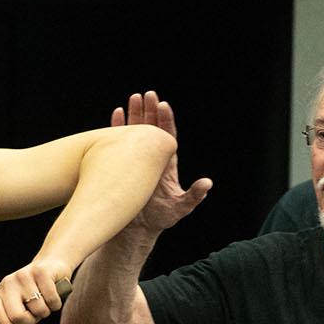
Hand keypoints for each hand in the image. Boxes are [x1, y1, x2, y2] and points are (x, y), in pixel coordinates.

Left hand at [0, 256, 75, 323]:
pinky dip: (56, 304)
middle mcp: (7, 283)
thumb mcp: (17, 315)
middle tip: (33, 313)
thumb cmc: (32, 296)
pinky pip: (52, 300)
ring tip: (43, 301)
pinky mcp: (41, 272)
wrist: (51, 268)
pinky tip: (53, 295)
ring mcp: (23, 276)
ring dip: (46, 311)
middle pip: (17, 316)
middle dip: (30, 320)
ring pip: (38, 309)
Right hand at [111, 91, 210, 232]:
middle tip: (147, 94)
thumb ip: (194, 196)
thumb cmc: (160, 218)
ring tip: (133, 97)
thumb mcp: (180, 208)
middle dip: (150, 111)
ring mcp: (135, 160)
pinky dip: (116, 128)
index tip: (163, 106)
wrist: (136, 229)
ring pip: (135, 132)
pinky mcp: (119, 165)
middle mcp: (152, 158)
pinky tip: (116, 113)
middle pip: (152, 129)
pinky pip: (118, 142)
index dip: (166, 121)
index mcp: (166, 163)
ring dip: (134, 114)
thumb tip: (207, 183)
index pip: (167, 137)